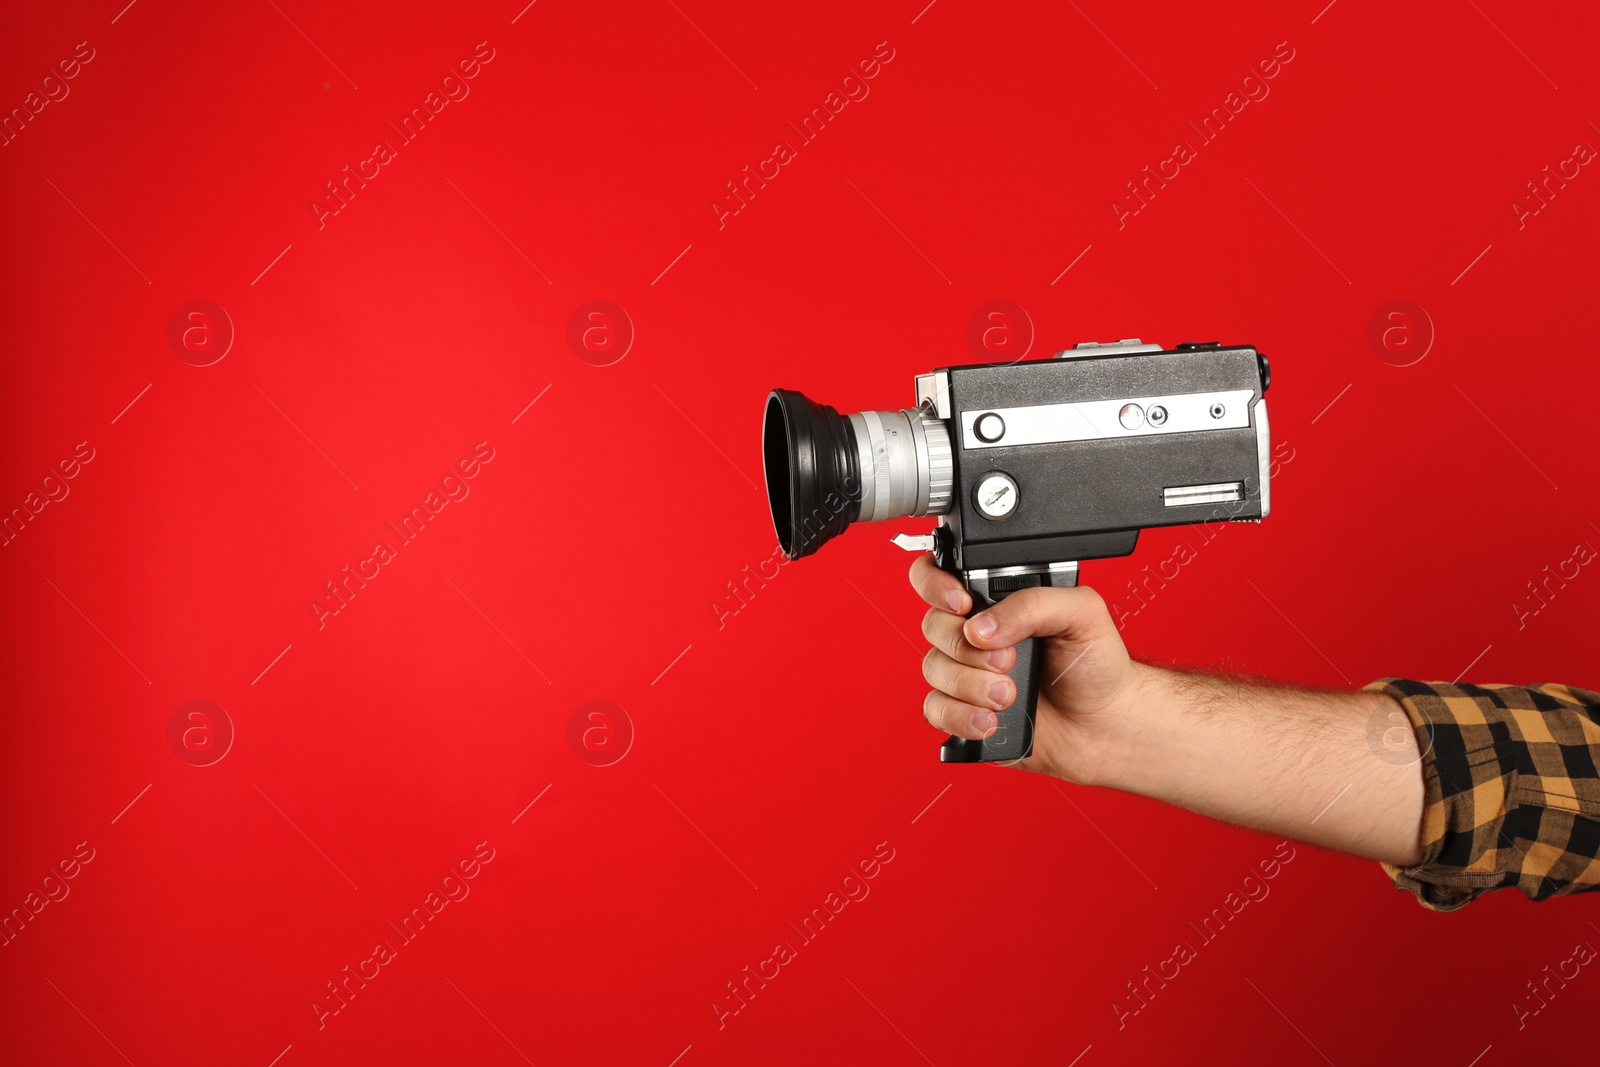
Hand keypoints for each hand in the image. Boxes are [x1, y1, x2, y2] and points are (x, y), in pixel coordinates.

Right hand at [909, 554, 1142, 783]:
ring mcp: (967, 671)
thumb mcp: (1082, 613)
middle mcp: (975, 633)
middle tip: (1009, 660)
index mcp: (997, 600)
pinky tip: (990, 719)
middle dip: (968, 648)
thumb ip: (1033, 604)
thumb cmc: (1097, 664)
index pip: (938, 574)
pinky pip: (935, 709)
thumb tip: (982, 625)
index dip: (936, 585)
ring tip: (1009, 695)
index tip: (963, 605)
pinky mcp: (963, 710)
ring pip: (933, 669)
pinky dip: (960, 716)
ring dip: (970, 686)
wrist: (1105, 724)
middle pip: (934, 625)